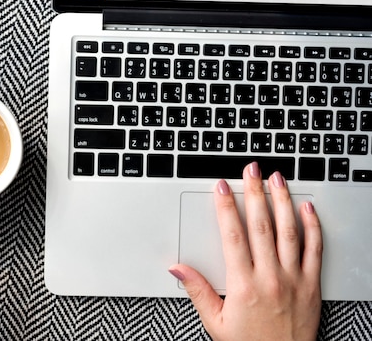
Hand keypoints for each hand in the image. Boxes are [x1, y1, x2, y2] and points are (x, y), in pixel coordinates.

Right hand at [169, 162, 322, 340]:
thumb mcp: (215, 322)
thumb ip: (197, 291)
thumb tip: (178, 267)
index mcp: (243, 285)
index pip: (232, 235)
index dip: (225, 207)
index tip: (221, 187)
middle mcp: (270, 278)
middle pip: (261, 226)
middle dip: (254, 193)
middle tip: (250, 170)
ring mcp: (294, 279)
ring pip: (289, 232)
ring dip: (282, 201)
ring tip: (276, 179)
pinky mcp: (312, 285)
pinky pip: (315, 250)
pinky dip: (312, 226)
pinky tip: (306, 208)